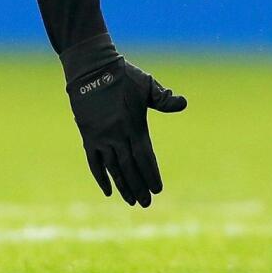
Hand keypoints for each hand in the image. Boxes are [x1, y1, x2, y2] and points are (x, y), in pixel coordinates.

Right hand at [66, 58, 186, 206]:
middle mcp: (117, 136)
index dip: (151, 174)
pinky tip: (108, 192)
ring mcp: (101, 138)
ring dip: (123, 187)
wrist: (91, 69)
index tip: (158, 189)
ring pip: (113, 169)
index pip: (145, 157)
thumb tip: (183, 103)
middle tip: (146, 203)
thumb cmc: (123, 76)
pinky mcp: (88, 137)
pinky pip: (94, 163)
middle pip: (130, 168)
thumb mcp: (147, 84)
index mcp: (134, 125)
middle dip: (139, 187)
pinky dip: (101, 178)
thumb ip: (164, 99)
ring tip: (132, 202)